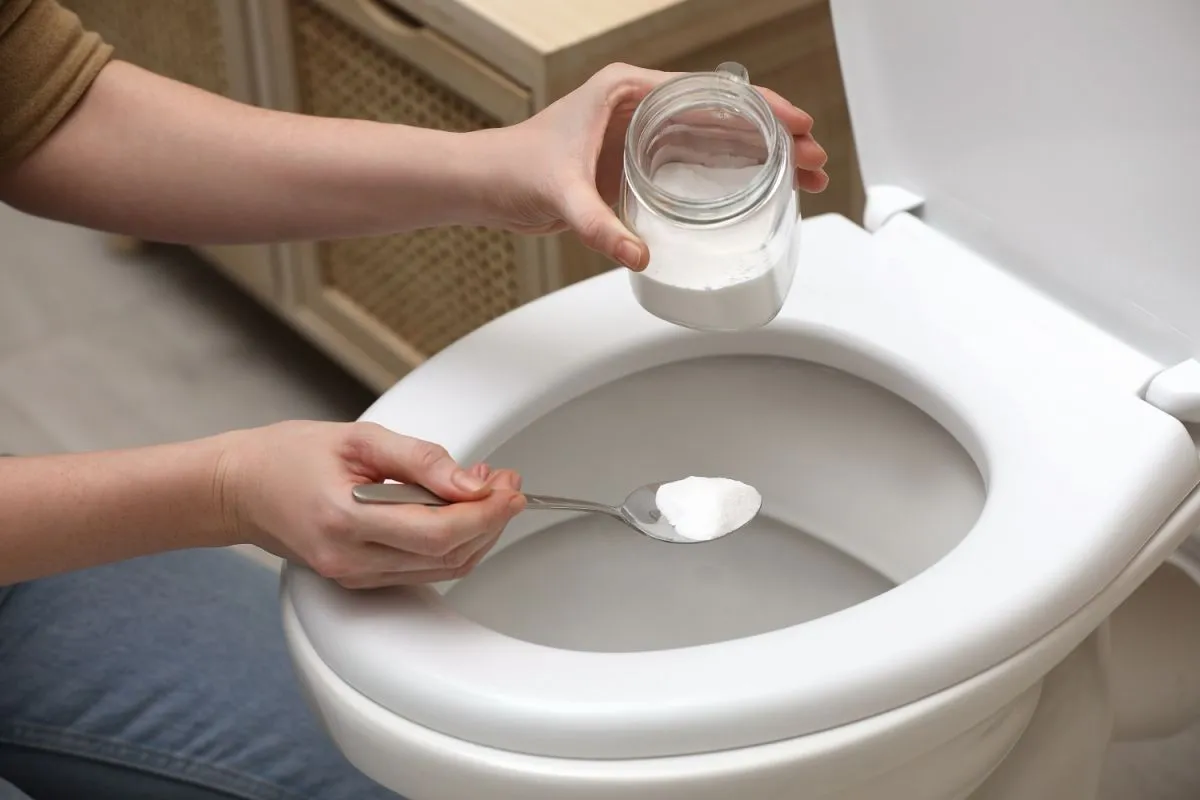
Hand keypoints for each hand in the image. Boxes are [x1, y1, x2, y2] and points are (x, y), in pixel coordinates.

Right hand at [219, 421, 524, 587]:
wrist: (238, 488)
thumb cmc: (288, 456)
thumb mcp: (358, 439)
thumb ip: (419, 460)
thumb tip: (471, 481)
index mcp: (347, 522)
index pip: (439, 533)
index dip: (485, 513)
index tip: (510, 488)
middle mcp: (352, 561)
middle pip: (448, 557)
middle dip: (490, 521)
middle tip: (507, 484)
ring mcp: (355, 577)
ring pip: (441, 569)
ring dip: (476, 533)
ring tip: (487, 492)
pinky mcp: (360, 580)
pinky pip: (423, 571)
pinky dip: (451, 543)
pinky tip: (458, 511)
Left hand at [488, 62, 828, 269]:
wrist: (484, 183)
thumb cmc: (513, 167)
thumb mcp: (561, 194)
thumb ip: (598, 226)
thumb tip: (638, 255)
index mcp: (628, 91)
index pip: (711, 92)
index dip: (761, 108)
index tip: (798, 124)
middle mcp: (640, 108)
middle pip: (724, 117)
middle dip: (775, 137)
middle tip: (815, 160)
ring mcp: (640, 136)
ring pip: (716, 142)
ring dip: (760, 158)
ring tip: (803, 178)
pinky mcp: (636, 165)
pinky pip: (695, 166)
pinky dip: (729, 177)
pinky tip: (757, 195)